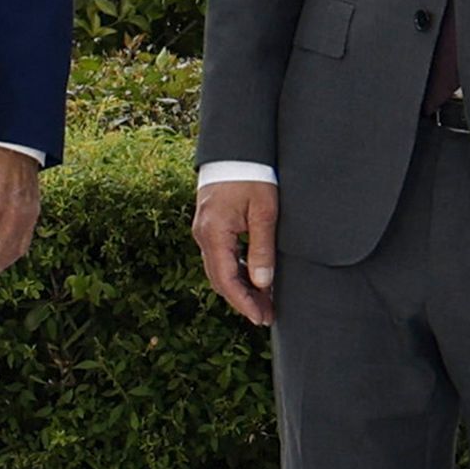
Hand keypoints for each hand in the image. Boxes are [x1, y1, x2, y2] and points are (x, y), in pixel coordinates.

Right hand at [193, 179, 279, 326]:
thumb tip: (263, 285)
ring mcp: (203, 230)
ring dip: (240, 288)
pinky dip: (236, 272)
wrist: (235, 150)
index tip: (262, 318)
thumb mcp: (264, 213)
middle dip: (242, 300)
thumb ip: (262, 250)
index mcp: (213, 233)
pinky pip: (219, 256)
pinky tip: (254, 277)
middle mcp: (203, 234)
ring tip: (264, 300)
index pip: (226, 280)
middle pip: (219, 279)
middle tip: (267, 315)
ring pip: (218, 269)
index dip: (244, 303)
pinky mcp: (209, 225)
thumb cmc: (251, 177)